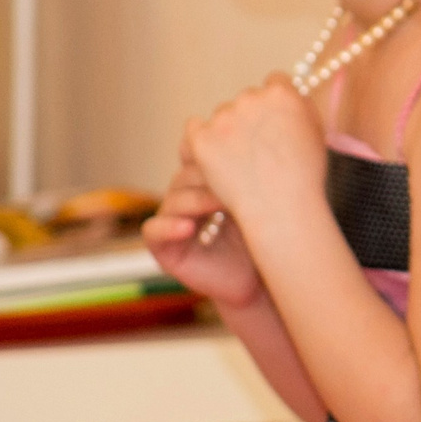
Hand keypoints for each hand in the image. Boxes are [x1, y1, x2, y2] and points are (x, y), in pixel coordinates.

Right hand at [144, 159, 263, 307]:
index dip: (214, 154)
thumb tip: (266, 138)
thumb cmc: (263, 240)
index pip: (201, 155)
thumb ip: (254, 175)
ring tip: (221, 204)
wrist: (257, 283)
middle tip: (236, 178)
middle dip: (211, 175)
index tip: (241, 154)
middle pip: (188, 174)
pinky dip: (168, 227)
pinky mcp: (161, 247)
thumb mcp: (261, 203)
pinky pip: (154, 230)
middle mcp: (187, 195)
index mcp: (208, 180)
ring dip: (197, 199)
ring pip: (175, 198)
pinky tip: (187, 228)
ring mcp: (172, 219)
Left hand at [183, 74, 328, 232]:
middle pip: (247, 99)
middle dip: (251, 119)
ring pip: (222, 115)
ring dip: (227, 132)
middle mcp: (251, 99)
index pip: (275, 82)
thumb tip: (290, 96)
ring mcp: (224, 118)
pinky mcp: (202, 139)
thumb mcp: (316, 134)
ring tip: (239, 164)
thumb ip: (301, 107)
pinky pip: (194, 129)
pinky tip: (213, 160)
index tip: (273, 122)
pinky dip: (202, 141)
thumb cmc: (303, 177)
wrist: (281, 209)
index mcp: (282, 94)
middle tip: (256, 150)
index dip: (275, 104)